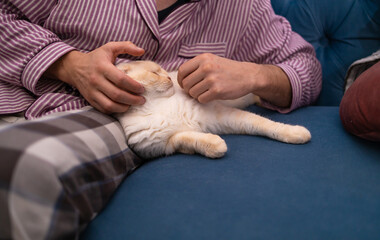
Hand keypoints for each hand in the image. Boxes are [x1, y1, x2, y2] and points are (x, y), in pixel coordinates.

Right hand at [45, 41, 145, 113]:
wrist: (74, 68)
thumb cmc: (96, 58)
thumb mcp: (109, 48)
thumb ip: (126, 47)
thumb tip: (142, 51)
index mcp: (102, 67)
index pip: (121, 80)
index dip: (134, 86)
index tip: (142, 89)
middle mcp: (96, 80)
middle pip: (117, 94)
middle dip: (133, 99)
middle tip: (142, 100)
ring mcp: (92, 92)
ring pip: (110, 105)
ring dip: (124, 107)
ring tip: (133, 104)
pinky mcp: (90, 100)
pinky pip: (104, 109)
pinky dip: (115, 110)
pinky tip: (122, 106)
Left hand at [177, 53, 291, 106]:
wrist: (248, 75)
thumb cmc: (228, 70)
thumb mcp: (212, 61)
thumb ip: (197, 67)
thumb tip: (180, 79)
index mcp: (203, 58)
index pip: (182, 71)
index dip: (181, 80)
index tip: (185, 85)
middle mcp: (206, 67)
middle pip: (185, 84)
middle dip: (189, 90)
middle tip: (198, 90)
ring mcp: (212, 79)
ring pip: (192, 93)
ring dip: (197, 95)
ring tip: (206, 92)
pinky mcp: (217, 91)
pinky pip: (201, 99)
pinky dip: (204, 100)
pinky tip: (212, 95)